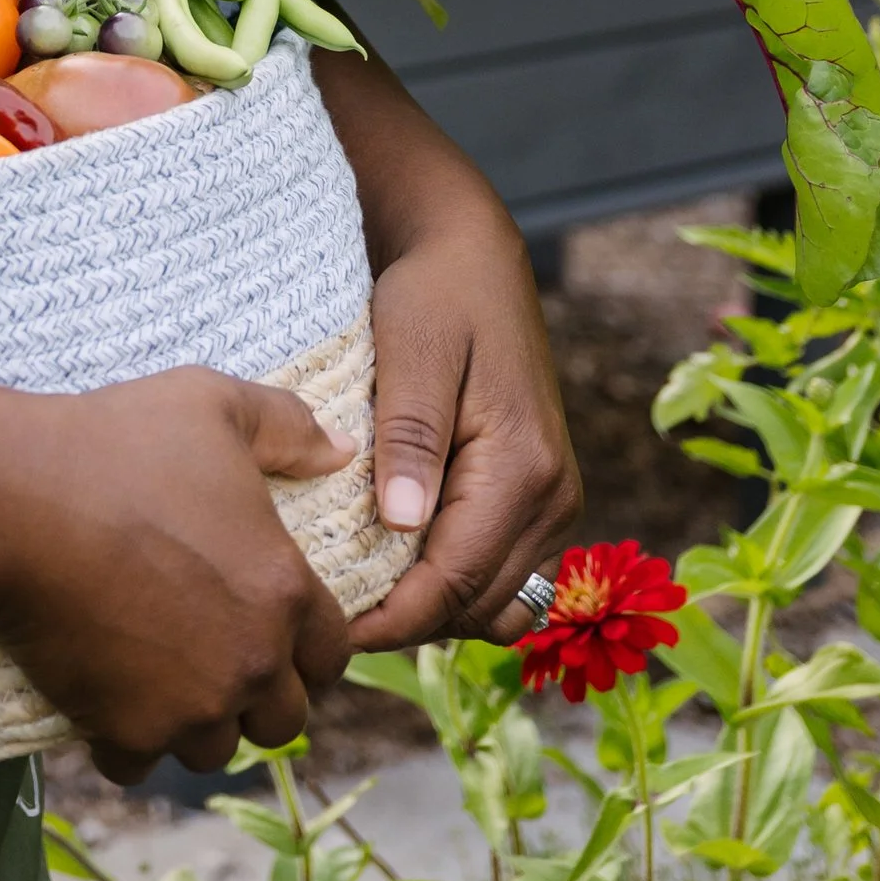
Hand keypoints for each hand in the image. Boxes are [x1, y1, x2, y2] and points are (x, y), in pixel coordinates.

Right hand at [0, 368, 354, 781]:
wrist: (13, 501)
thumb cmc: (114, 443)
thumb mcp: (211, 403)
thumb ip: (287, 427)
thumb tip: (339, 452)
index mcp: (282, 588)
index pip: (332, 652)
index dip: (305, 643)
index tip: (270, 628)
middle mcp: (251, 660)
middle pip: (283, 718)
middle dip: (256, 695)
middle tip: (213, 658)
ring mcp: (190, 705)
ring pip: (216, 748)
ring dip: (195, 723)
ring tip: (161, 681)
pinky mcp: (128, 731)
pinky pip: (140, 764)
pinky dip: (124, 740)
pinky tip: (105, 698)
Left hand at [315, 52, 579, 650]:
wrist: (473, 252)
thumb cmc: (435, 291)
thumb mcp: (412, 348)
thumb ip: (410, 435)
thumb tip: (403, 524)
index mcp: (524, 468)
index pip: (455, 582)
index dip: (390, 618)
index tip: (325, 628)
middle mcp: (553, 497)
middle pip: (476, 605)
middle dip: (407, 621)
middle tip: (326, 614)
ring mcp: (553, 502)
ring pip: (494, 601)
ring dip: (432, 607)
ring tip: (355, 591)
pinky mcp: (539, 497)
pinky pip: (500, 572)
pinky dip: (453, 582)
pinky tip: (395, 561)